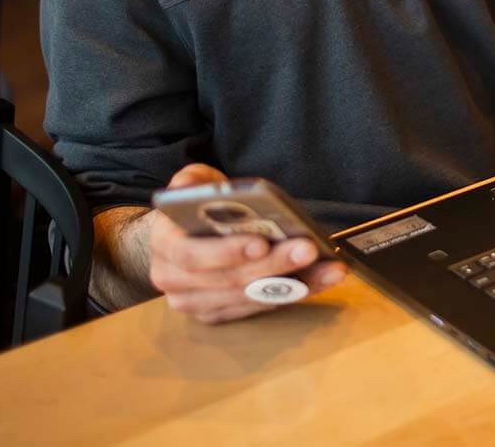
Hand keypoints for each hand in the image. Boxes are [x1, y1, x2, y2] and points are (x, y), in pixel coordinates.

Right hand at [148, 164, 347, 324]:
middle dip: (273, 264)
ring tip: (328, 266)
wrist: (184, 235)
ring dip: (293, 283)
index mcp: (165, 245)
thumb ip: (193, 181)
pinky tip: (321, 278)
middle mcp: (174, 281)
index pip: (193, 255)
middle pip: (229, 280)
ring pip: (249, 297)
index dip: (227, 251)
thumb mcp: (192, 183)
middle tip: (309, 248)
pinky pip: (259, 307)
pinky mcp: (219, 313)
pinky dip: (294, 294)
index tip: (262, 242)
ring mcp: (196, 303)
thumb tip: (198, 187)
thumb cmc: (196, 207)